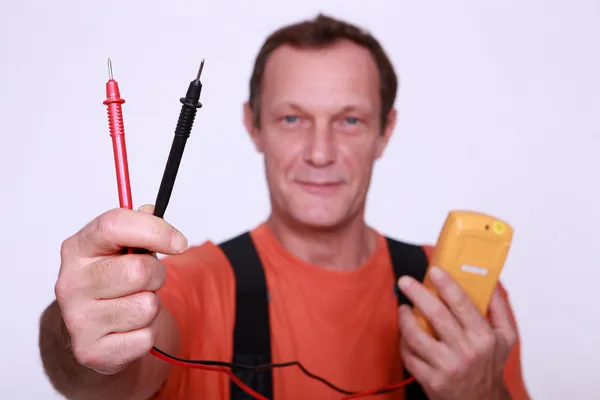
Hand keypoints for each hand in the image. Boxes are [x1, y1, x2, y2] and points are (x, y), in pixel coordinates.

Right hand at [54, 205, 187, 374]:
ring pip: (147, 306)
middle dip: (157, 275)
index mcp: (77, 249)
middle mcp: (70, 282)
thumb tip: (151, 211)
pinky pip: (145, 337)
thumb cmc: (112, 282)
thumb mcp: (120, 249)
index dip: (155, 230)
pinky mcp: (92, 352)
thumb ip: (138, 227)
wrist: (92, 332)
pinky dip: (146, 332)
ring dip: (151, 305)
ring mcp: (77, 320)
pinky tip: (129, 328)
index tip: (179, 243)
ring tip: (133, 303)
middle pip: (140, 270)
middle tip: (147, 280)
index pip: (115, 225)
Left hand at [397, 267, 516, 399]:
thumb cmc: (490, 365)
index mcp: (484, 337)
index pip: (462, 304)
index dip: (446, 284)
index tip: (434, 270)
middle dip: (417, 294)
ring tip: (403, 308)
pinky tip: (405, 334)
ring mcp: (447, 367)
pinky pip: (409, 355)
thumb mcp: (505, 338)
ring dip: (404, 318)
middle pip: (436, 315)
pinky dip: (403, 342)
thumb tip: (489, 281)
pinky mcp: (431, 381)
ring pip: (416, 335)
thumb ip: (499, 308)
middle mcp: (466, 351)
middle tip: (405, 281)